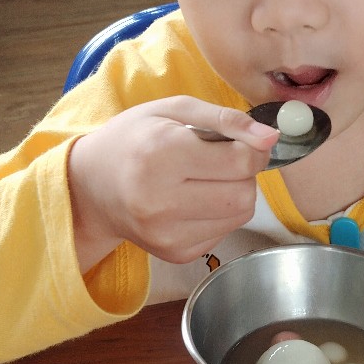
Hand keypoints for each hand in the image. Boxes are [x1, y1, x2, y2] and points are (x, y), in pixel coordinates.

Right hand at [67, 96, 277, 271]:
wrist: (92, 186)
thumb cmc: (134, 139)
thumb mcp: (174, 110)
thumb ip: (226, 119)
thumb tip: (271, 137)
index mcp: (161, 154)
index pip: (240, 161)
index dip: (253, 148)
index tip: (244, 142)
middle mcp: (160, 199)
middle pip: (244, 193)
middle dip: (244, 173)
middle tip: (221, 161)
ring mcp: (166, 233)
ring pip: (240, 215)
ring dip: (236, 194)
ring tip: (207, 179)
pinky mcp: (175, 253)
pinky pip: (224, 232)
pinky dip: (220, 214)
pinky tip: (195, 200)